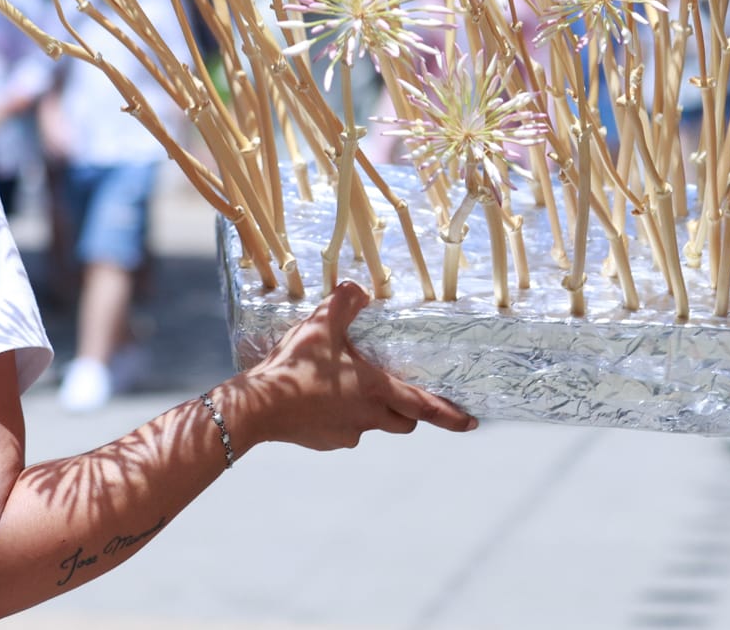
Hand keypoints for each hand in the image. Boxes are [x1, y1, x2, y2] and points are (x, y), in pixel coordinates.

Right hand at [221, 282, 474, 451]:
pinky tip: (318, 398)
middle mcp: (367, 418)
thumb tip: (359, 287)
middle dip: (407, 411)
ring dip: (368, 411)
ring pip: (370, 425)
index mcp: (376, 391)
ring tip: (343, 386)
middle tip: (399, 394)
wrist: (257, 407)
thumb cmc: (296, 366)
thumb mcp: (321, 324)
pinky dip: (339, 417)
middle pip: (403, 422)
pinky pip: (342, 430)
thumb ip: (344, 302)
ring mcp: (345, 434)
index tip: (471, 422)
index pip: (424, 407)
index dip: (450, 415)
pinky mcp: (324, 442)